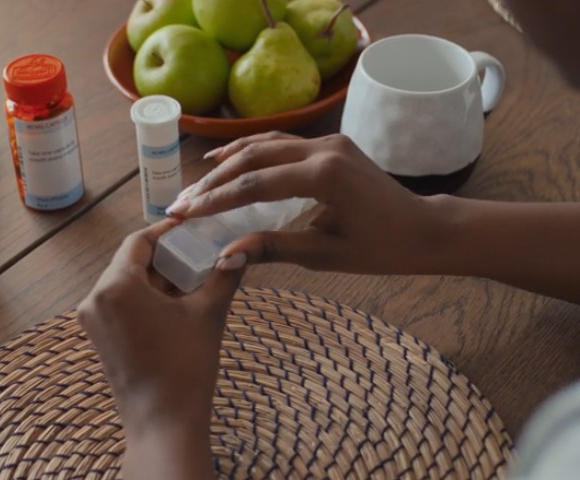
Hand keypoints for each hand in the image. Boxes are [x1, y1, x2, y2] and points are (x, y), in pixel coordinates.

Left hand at [77, 220, 244, 479]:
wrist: (164, 422)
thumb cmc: (185, 366)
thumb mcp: (208, 313)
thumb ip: (224, 274)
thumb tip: (242, 250)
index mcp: (115, 286)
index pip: (139, 241)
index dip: (167, 231)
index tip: (191, 227)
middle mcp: (94, 298)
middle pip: (131, 262)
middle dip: (166, 257)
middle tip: (198, 252)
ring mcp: (92, 319)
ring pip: (126, 283)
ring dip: (157, 278)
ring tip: (193, 279)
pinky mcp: (98, 337)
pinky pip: (121, 303)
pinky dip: (145, 297)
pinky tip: (176, 303)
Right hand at [167, 132, 443, 274]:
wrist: (423, 229)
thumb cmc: (381, 249)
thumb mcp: (324, 255)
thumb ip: (272, 248)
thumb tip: (224, 256)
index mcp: (324, 176)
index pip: (254, 185)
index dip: (213, 200)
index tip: (182, 213)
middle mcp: (323, 149)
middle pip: (252, 159)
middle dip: (213, 181)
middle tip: (181, 201)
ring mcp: (327, 141)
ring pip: (264, 144)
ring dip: (227, 162)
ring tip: (195, 181)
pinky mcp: (330, 144)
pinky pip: (280, 143)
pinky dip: (251, 150)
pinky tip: (229, 159)